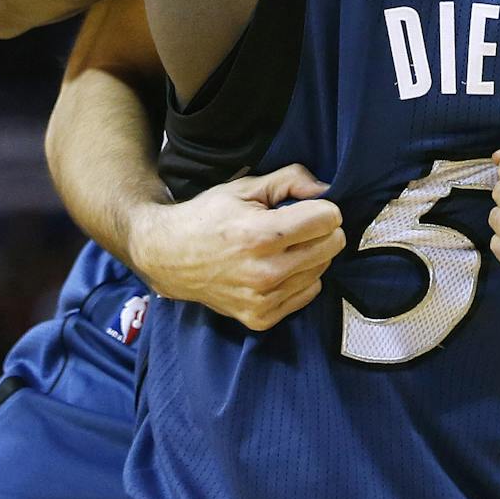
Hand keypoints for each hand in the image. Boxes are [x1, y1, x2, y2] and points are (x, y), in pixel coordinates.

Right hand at [129, 164, 344, 330]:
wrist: (167, 256)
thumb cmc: (208, 218)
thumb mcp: (244, 188)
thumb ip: (290, 180)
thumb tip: (325, 189)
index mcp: (260, 235)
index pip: (328, 219)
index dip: (322, 208)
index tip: (305, 207)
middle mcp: (265, 272)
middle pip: (332, 246)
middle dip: (320, 231)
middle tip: (295, 227)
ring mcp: (263, 300)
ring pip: (322, 270)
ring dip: (310, 255)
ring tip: (281, 248)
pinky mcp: (261, 318)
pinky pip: (307, 293)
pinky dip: (299, 278)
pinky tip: (276, 268)